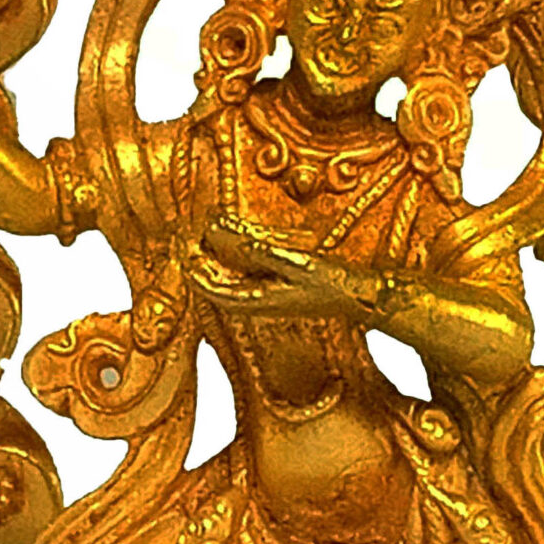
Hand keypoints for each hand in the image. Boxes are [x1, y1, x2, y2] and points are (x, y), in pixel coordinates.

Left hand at [200, 219, 375, 318]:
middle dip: (201, 267)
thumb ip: (265, 254)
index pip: (215, 291)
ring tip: (203, 242)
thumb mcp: (299, 265)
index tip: (185, 252)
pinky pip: (245, 278)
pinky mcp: (278, 289)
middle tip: (187, 242)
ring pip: (230, 282)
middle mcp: (260, 301)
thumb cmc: (333, 285)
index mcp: (260, 300)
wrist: (359, 298)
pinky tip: (233, 249)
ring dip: (215, 264)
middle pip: (218, 287)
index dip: (197, 273)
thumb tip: (235, 242)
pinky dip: (234, 264)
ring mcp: (269, 296)